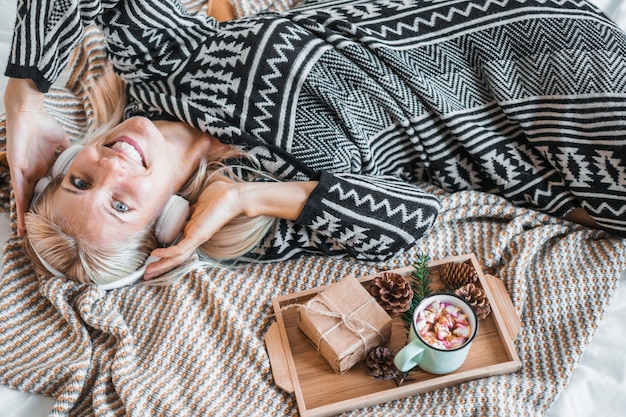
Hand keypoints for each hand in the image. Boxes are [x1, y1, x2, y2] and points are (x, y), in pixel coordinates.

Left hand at [4, 78, 69, 234]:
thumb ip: (70, 152)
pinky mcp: (17, 168)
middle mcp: (31, 172)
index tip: (50, 215)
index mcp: (41, 167)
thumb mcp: (62, 142)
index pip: (43, 189)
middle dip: (31, 214)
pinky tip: (21, 216)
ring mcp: (23, 171)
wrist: (29, 112)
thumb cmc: (43, 123)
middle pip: (31, 198)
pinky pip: (18, 189)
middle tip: (32, 231)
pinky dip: (20, 203)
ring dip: (22, 215)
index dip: (45, 202)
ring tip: (24, 232)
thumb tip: (86, 158)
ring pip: (23, 198)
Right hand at [145, 181, 241, 278]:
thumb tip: (183, 207)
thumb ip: (190, 208)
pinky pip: (180, 249)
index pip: (178, 247)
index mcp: (195, 231)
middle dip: (161, 266)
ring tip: (148, 272)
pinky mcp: (198, 236)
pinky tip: (156, 255)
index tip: (152, 258)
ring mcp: (197, 238)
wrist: (233, 196)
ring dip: (161, 265)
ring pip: (176, 257)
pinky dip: (167, 253)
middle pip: (176, 257)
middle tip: (147, 274)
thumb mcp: (199, 203)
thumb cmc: (220, 196)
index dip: (165, 254)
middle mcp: (195, 237)